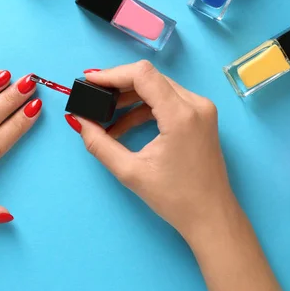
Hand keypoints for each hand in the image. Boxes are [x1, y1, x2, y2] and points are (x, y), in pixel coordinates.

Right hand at [65, 61, 234, 237]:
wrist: (211, 216)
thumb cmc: (174, 198)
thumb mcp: (130, 171)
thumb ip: (99, 143)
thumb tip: (78, 119)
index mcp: (180, 115)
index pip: (142, 75)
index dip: (112, 74)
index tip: (89, 82)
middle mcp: (195, 104)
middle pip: (150, 77)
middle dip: (118, 85)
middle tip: (93, 97)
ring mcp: (202, 109)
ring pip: (158, 86)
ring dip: (129, 97)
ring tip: (105, 116)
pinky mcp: (201, 116)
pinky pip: (168, 99)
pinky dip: (144, 107)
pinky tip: (124, 126)